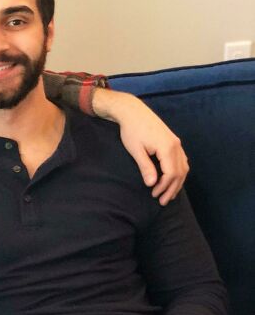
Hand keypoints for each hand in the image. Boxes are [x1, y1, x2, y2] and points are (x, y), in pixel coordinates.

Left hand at [92, 88, 188, 204]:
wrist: (133, 112)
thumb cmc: (132, 131)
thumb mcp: (136, 151)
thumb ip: (145, 167)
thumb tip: (152, 184)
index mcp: (167, 147)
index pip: (170, 173)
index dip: (164, 187)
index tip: (154, 195)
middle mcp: (176, 145)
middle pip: (180, 172)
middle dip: (172, 188)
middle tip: (163, 201)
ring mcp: (176, 143)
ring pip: (183, 167)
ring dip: (177, 182)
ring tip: (168, 194)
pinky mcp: (173, 141)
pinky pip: (182, 160)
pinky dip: (178, 172)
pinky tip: (173, 180)